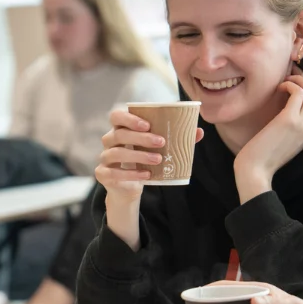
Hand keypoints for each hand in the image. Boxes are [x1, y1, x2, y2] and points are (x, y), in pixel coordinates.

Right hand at [95, 110, 203, 249]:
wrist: (129, 188)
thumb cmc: (144, 161)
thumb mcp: (158, 149)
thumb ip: (176, 139)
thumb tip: (199, 131)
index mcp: (120, 128)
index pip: (116, 116)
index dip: (129, 118)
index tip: (148, 124)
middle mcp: (109, 140)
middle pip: (119, 134)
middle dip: (140, 137)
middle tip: (161, 142)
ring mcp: (104, 157)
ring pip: (116, 152)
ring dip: (138, 155)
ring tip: (158, 160)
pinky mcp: (103, 174)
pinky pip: (114, 172)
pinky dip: (131, 174)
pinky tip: (146, 175)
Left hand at [233, 68, 302, 202]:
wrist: (255, 172)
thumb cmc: (262, 156)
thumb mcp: (281, 139)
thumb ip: (288, 124)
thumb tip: (283, 105)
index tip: (292, 81)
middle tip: (288, 74)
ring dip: (297, 80)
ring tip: (282, 82)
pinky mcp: (290, 119)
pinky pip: (297, 91)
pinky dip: (289, 84)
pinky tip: (277, 88)